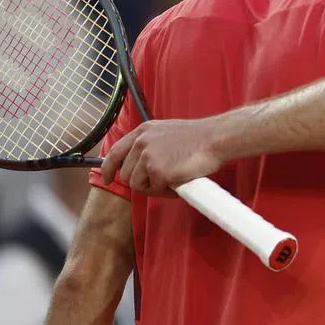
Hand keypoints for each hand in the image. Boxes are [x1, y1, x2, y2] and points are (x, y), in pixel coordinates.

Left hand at [100, 118, 225, 194]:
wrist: (216, 139)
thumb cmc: (199, 138)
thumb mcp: (166, 133)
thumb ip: (151, 145)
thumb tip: (142, 165)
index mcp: (142, 131)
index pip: (115, 152)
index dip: (108, 168)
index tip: (108, 178)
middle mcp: (141, 142)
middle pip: (126, 174)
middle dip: (141, 181)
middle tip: (160, 182)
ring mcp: (148, 157)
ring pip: (137, 185)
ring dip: (153, 187)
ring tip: (172, 182)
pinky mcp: (158, 171)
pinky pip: (154, 191)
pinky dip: (166, 192)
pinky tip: (178, 184)